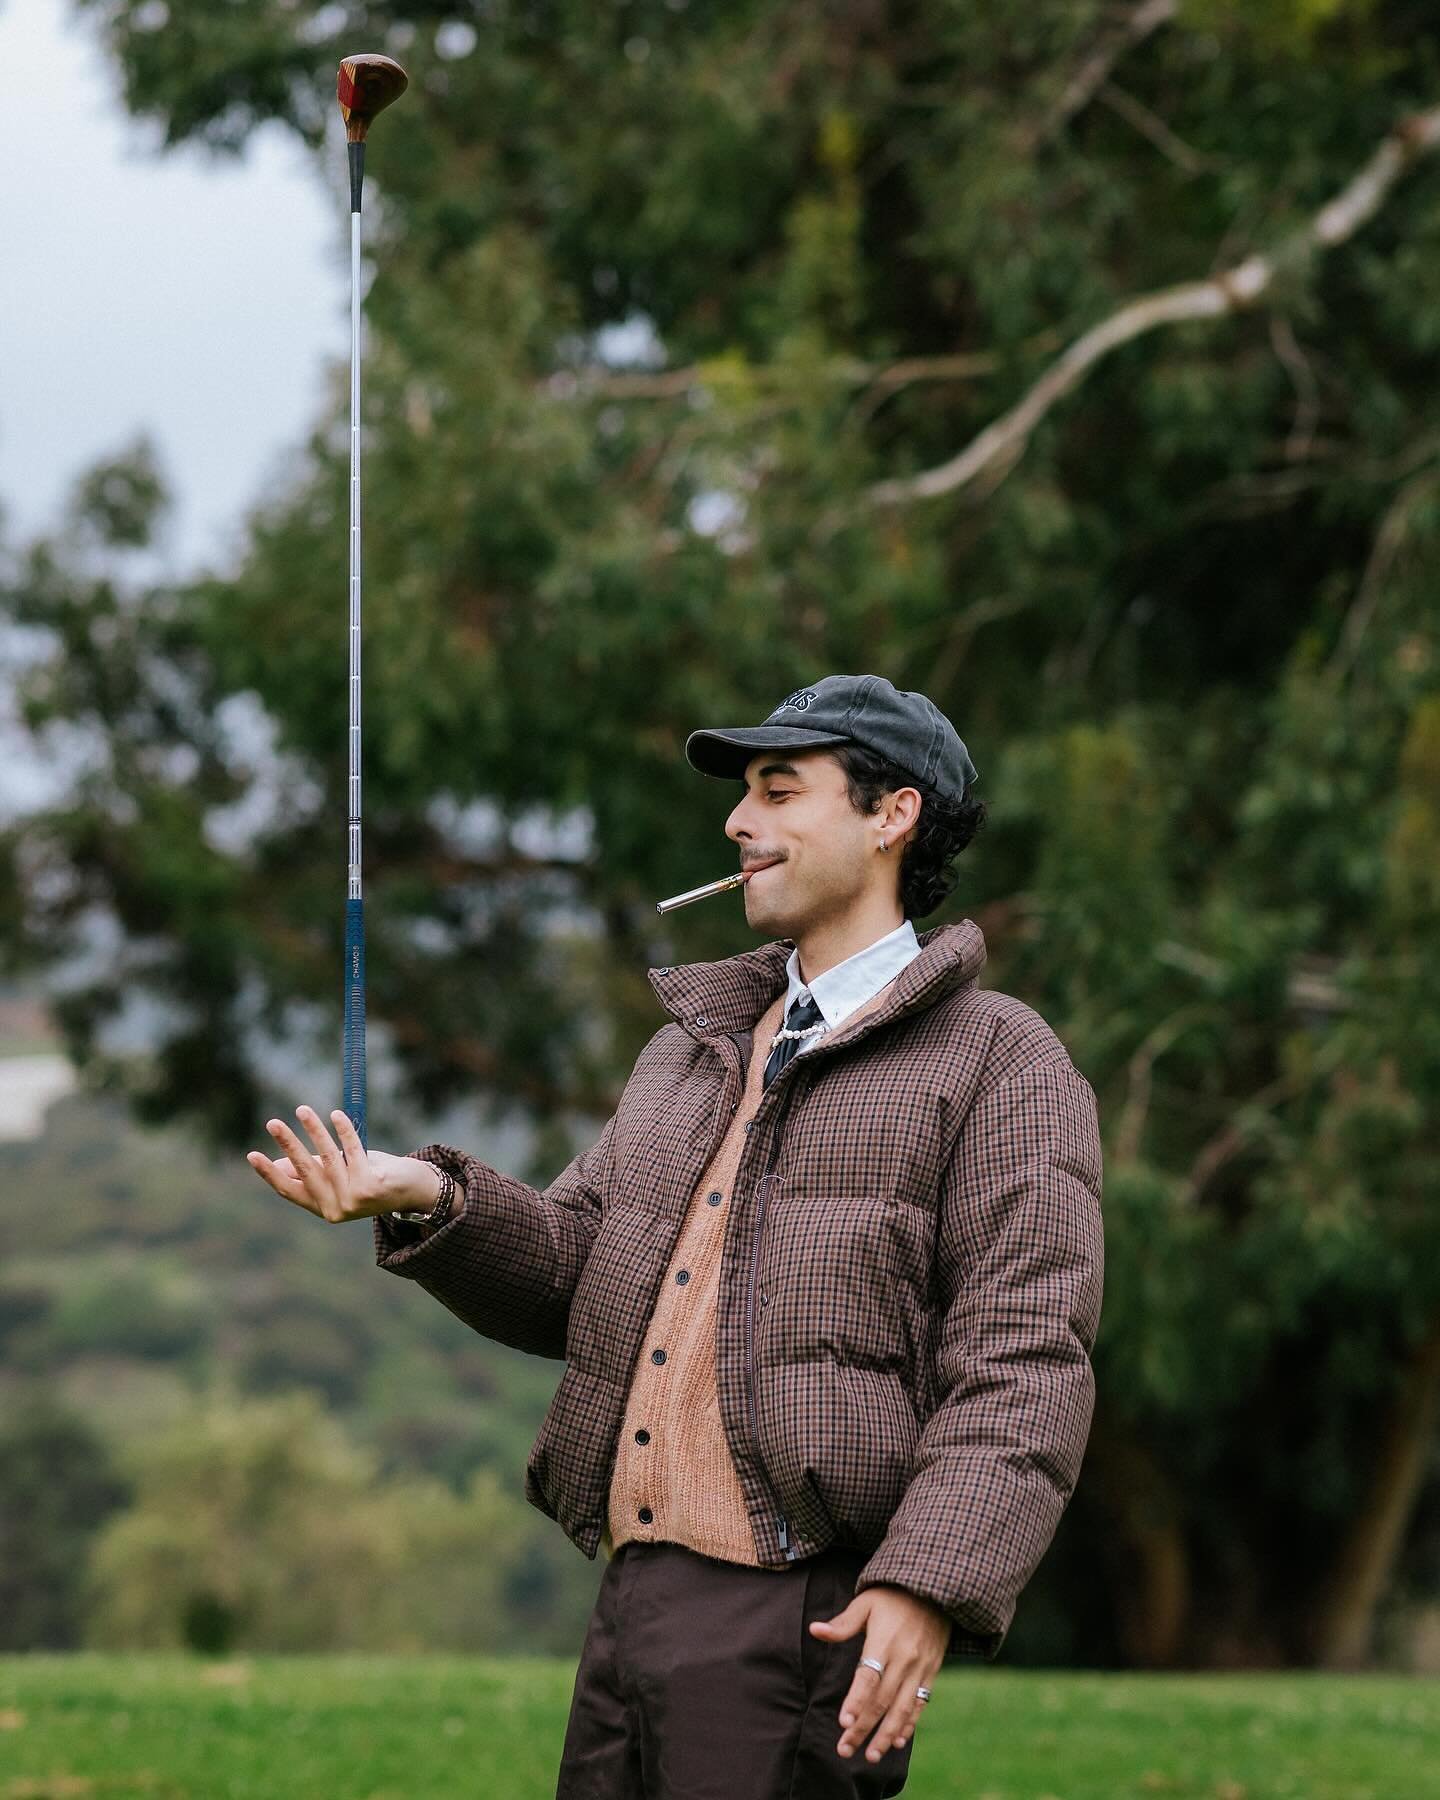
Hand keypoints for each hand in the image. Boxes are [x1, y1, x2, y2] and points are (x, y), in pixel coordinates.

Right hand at [245, 1106, 441, 1221]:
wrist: (413, 1190)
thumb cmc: (371, 1177)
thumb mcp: (339, 1176)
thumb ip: (314, 1172)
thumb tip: (279, 1165)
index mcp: (323, 1209)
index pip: (289, 1190)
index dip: (270, 1174)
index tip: (251, 1155)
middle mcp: (335, 1209)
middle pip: (306, 1172)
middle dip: (287, 1144)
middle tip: (272, 1123)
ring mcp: (353, 1200)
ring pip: (329, 1158)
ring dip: (314, 1130)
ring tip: (302, 1110)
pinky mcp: (370, 1187)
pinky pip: (353, 1151)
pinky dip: (344, 1131)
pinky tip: (337, 1115)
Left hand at [809, 1583, 948, 1762]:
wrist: (935, 1590)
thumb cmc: (892, 1596)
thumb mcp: (866, 1602)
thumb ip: (843, 1623)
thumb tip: (814, 1630)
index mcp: (885, 1641)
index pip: (869, 1677)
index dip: (856, 1701)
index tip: (844, 1723)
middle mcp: (904, 1658)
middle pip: (882, 1700)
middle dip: (863, 1728)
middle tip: (844, 1750)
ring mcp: (920, 1667)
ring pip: (902, 1708)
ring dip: (886, 1735)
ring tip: (871, 1756)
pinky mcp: (931, 1672)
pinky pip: (920, 1703)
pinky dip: (909, 1724)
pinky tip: (897, 1741)